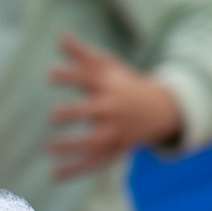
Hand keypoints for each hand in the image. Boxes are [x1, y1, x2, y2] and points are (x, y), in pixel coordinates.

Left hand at [48, 33, 182, 178]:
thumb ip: (83, 54)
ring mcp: (115, 131)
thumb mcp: (109, 67)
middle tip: (54, 115)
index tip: (50, 74)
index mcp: (108, 85)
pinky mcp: (115, 148)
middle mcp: (112, 108)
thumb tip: (61, 35)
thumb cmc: (125, 84)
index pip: (88, 78)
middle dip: (75, 112)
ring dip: (73, 145)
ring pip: (94, 141)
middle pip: (94, 110)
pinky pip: (95, 162)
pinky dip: (76, 170)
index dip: (69, 75)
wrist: (162, 109)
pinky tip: (54, 175)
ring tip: (49, 147)